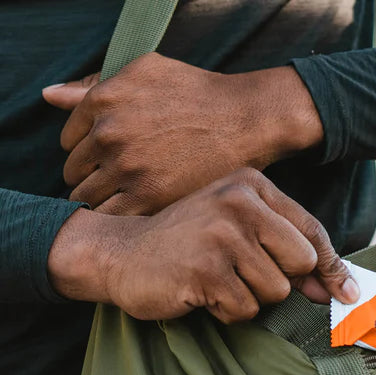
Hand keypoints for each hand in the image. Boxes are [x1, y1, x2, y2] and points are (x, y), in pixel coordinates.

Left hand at [42, 53, 323, 214]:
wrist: (245, 120)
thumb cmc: (199, 93)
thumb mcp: (144, 71)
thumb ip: (94, 85)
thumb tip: (50, 96)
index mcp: (102, 101)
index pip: (70, 142)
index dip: (90, 155)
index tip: (111, 164)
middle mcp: (108, 134)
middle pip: (76, 173)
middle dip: (94, 181)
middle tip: (122, 190)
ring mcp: (127, 168)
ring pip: (90, 199)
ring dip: (105, 205)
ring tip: (131, 208)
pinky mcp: (149, 196)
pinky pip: (113, 217)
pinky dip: (119, 221)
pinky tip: (140, 217)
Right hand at [48, 168, 357, 322]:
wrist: (121, 253)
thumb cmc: (189, 243)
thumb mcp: (239, 230)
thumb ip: (287, 250)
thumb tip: (339, 288)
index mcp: (252, 186)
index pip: (312, 231)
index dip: (333, 267)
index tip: (347, 293)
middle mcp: (239, 203)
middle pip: (302, 264)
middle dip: (279, 281)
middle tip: (241, 273)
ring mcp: (221, 234)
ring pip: (275, 291)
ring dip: (248, 298)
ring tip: (215, 279)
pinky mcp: (205, 268)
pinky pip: (244, 309)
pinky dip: (226, 311)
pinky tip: (201, 292)